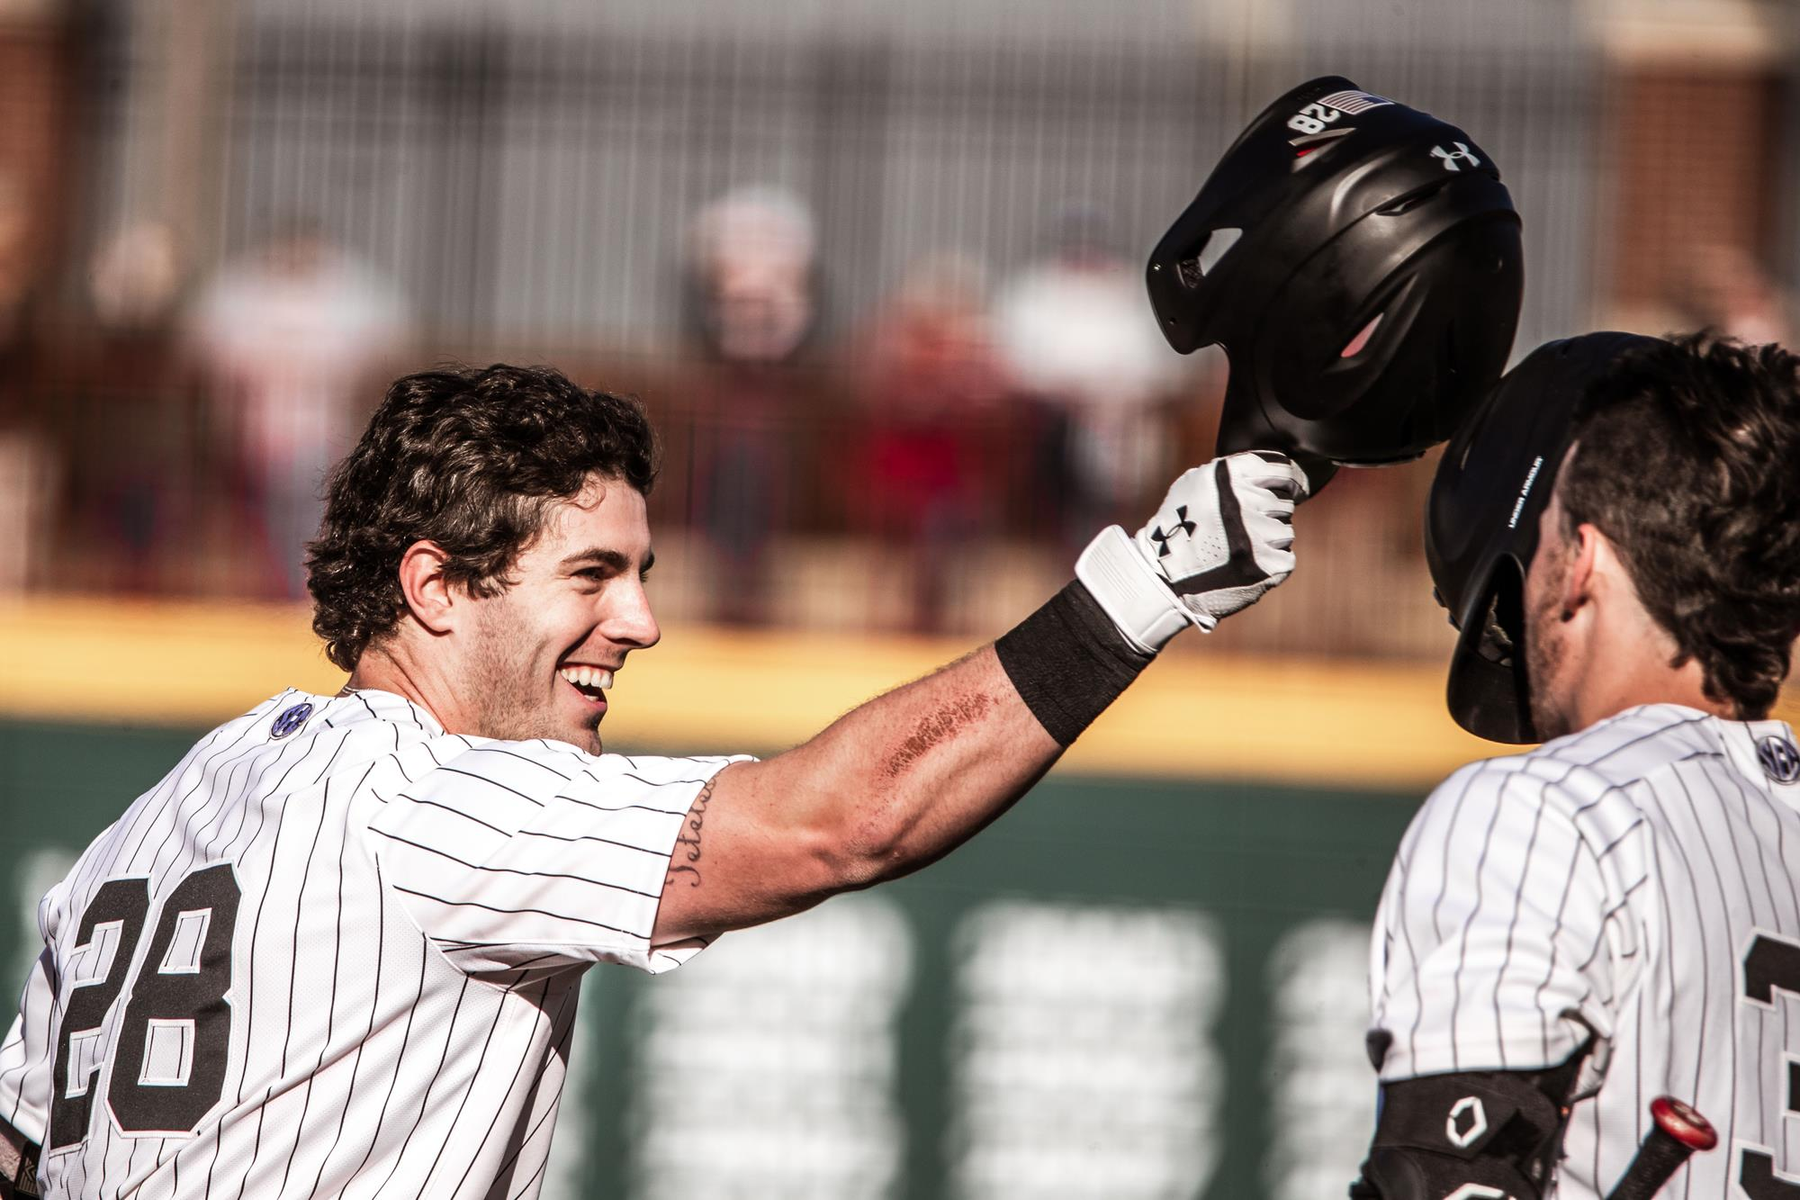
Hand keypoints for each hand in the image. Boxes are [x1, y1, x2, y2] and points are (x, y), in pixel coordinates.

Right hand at [1075, 450, 1305, 651]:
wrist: (1162, 578)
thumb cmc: (1177, 529)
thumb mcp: (1193, 485)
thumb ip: (1230, 473)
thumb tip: (1271, 470)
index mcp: (1228, 475)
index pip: (1280, 468)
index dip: (1281, 481)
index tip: (1279, 491)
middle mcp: (1243, 502)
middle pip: (1283, 503)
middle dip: (1267, 515)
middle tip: (1241, 531)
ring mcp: (1256, 535)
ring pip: (1285, 532)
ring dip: (1268, 542)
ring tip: (1238, 550)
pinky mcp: (1265, 566)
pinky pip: (1285, 559)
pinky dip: (1270, 565)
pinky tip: (1245, 566)